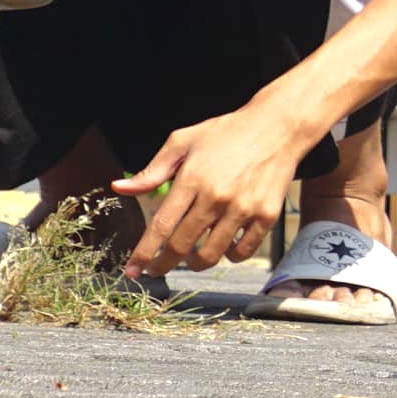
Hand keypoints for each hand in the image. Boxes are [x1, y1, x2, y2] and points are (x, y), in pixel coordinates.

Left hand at [112, 107, 315, 276]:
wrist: (277, 126)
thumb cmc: (225, 133)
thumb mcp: (183, 142)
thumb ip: (151, 170)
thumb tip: (119, 188)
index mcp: (192, 179)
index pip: (161, 226)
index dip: (144, 253)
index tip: (132, 270)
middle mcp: (216, 197)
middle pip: (182, 246)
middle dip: (163, 264)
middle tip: (156, 269)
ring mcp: (243, 209)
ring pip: (211, 254)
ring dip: (195, 264)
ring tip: (190, 259)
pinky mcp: (266, 216)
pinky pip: (243, 251)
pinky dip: (230, 257)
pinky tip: (224, 249)